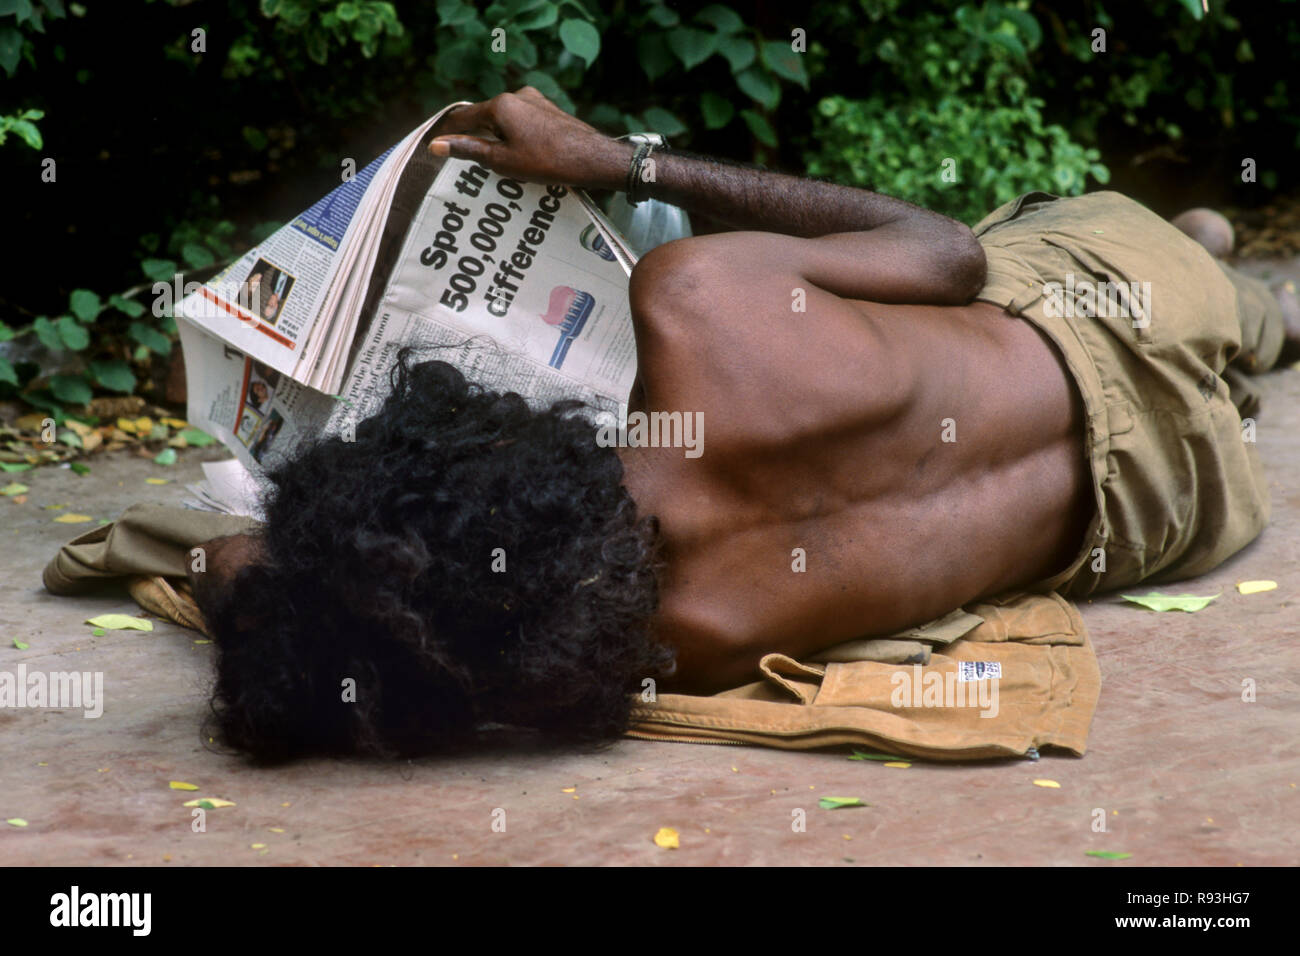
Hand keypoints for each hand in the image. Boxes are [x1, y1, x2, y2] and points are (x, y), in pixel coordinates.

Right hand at [429, 87, 631, 190]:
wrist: (593, 159)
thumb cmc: (547, 162)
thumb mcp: (502, 160)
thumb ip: (469, 150)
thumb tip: (436, 145)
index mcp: (500, 105)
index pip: (463, 117)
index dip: (447, 132)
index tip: (434, 144)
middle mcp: (517, 95)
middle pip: (485, 116)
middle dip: (474, 136)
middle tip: (462, 158)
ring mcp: (536, 101)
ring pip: (505, 119)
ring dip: (496, 138)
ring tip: (493, 163)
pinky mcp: (550, 110)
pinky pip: (523, 121)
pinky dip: (514, 136)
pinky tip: (519, 155)